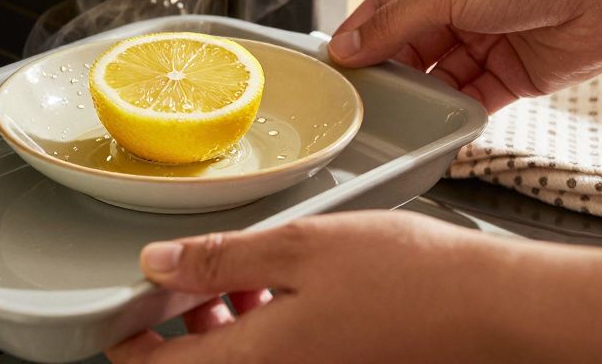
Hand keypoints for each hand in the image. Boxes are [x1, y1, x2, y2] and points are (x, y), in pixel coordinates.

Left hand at [105, 210, 601, 363]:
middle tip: (174, 284)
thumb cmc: (407, 276)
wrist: (489, 307)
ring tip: (230, 275)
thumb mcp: (301, 248)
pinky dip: (261, 325)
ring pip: (239, 359)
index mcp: (259, 359)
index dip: (125, 347)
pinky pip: (277, 356)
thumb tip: (154, 264)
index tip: (111, 319)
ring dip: (220, 323)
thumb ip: (222, 258)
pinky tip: (277, 287)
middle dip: (177, 328)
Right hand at [329, 0, 601, 111]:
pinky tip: (433, 126)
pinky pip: (470, 100)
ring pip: (436, 76)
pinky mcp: (510, 77)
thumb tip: (348, 45)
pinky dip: (451, 113)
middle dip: (386, 69)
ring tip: (393, 115)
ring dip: (418, 94)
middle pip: (408, 45)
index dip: (358, 33)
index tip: (332, 63)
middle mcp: (461, 6)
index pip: (385, 6)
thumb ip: (395, 22)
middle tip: (358, 97)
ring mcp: (486, 42)